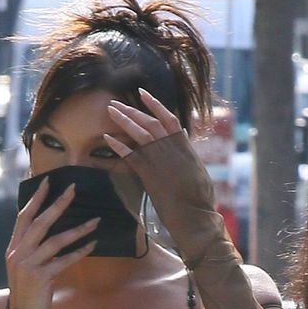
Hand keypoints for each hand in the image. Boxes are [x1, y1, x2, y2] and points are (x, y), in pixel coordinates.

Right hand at [6, 182, 97, 308]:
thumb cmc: (28, 294)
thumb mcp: (24, 268)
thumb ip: (32, 251)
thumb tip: (49, 233)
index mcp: (13, 249)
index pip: (24, 217)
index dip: (36, 199)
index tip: (47, 182)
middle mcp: (18, 254)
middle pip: (39, 222)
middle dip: (57, 204)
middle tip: (73, 189)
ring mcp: (27, 265)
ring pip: (55, 240)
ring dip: (77, 229)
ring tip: (95, 221)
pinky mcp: (40, 277)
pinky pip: (64, 260)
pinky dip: (79, 251)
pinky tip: (93, 245)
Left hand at [104, 89, 222, 265]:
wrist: (194, 214)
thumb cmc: (199, 198)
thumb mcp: (197, 169)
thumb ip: (187, 152)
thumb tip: (184, 139)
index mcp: (184, 146)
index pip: (168, 118)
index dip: (155, 105)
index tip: (142, 94)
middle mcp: (171, 148)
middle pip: (150, 122)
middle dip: (132, 110)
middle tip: (117, 103)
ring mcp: (160, 159)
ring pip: (140, 133)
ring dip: (124, 120)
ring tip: (111, 111)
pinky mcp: (149, 173)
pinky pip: (130, 155)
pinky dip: (118, 146)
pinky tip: (107, 138)